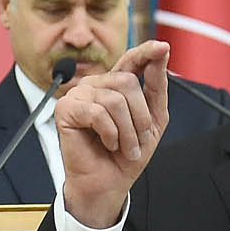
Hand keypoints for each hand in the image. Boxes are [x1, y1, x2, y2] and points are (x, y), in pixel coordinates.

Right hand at [55, 41, 169, 228]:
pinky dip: (110, 133)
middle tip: (137, 139)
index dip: (146, 52)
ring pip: (115, 99)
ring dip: (127, 130)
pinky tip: (107, 143)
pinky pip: (97, 113)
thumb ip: (156, 87)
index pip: (132, 60)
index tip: (163, 47)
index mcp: (116, 85)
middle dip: (140, 115)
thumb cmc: (126, 154)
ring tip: (123, 147)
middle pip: (127, 81)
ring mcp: (79, 95)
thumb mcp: (153, 121)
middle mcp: (96, 85)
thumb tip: (160, 54)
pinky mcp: (66, 109)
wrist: (108, 183)